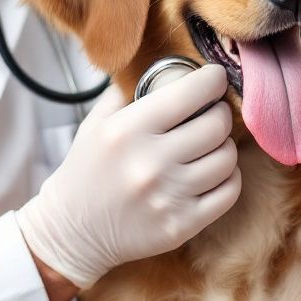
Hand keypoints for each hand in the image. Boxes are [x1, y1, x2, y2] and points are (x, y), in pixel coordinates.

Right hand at [17, 64, 240, 288]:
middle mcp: (151, 162)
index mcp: (128, 130)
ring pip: (227, 158)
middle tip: (213, 114)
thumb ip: (127, 92)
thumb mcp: (96, 124)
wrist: (72, 233)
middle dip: (220, 113)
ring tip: (210, 145)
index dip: (212, 80)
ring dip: (224, 146)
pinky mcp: (182, 225)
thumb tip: (165, 68)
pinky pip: (229, 192)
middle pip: (217, 125)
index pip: (191, 93)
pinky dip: (228, 177)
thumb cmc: (87, 172)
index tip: (215, 79)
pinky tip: (213, 172)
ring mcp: (169, 197)